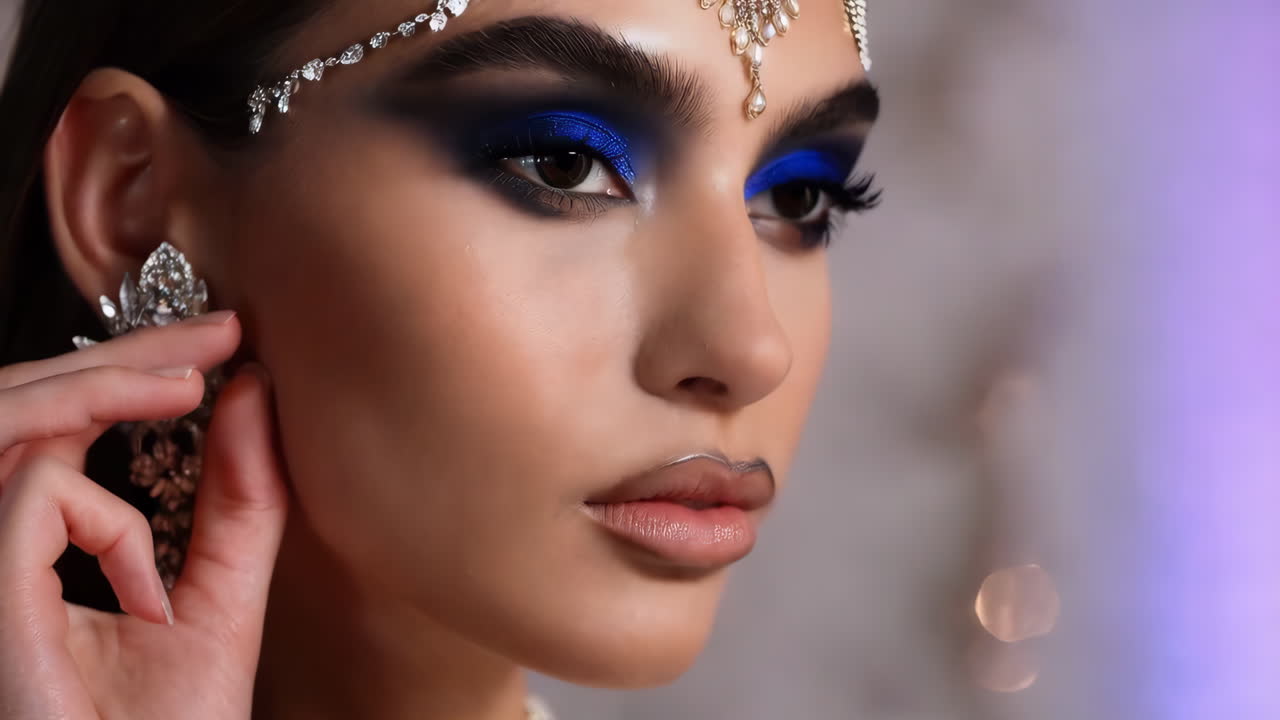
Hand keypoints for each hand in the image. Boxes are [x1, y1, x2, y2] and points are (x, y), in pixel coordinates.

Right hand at [0, 312, 289, 719]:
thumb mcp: (219, 603)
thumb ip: (237, 506)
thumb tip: (252, 396)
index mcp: (32, 552)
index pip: (56, 426)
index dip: (130, 365)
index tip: (224, 339)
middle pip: (23, 407)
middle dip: (125, 354)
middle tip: (221, 331)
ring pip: (11, 424)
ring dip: (106, 388)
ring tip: (194, 379)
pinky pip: (30, 493)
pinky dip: (101, 519)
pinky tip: (143, 591)